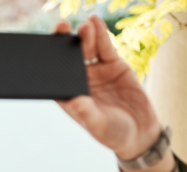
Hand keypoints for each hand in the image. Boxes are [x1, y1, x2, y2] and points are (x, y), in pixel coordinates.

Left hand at [54, 16, 174, 171]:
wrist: (140, 132)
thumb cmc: (114, 134)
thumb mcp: (100, 127)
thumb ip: (88, 114)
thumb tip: (75, 102)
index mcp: (70, 96)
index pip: (55, 76)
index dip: (50, 62)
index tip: (46, 50)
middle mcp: (80, 81)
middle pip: (69, 58)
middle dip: (65, 42)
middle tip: (61, 27)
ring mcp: (96, 72)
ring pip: (87, 49)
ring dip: (84, 36)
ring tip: (85, 25)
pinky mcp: (113, 65)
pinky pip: (104, 47)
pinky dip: (101, 34)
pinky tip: (95, 22)